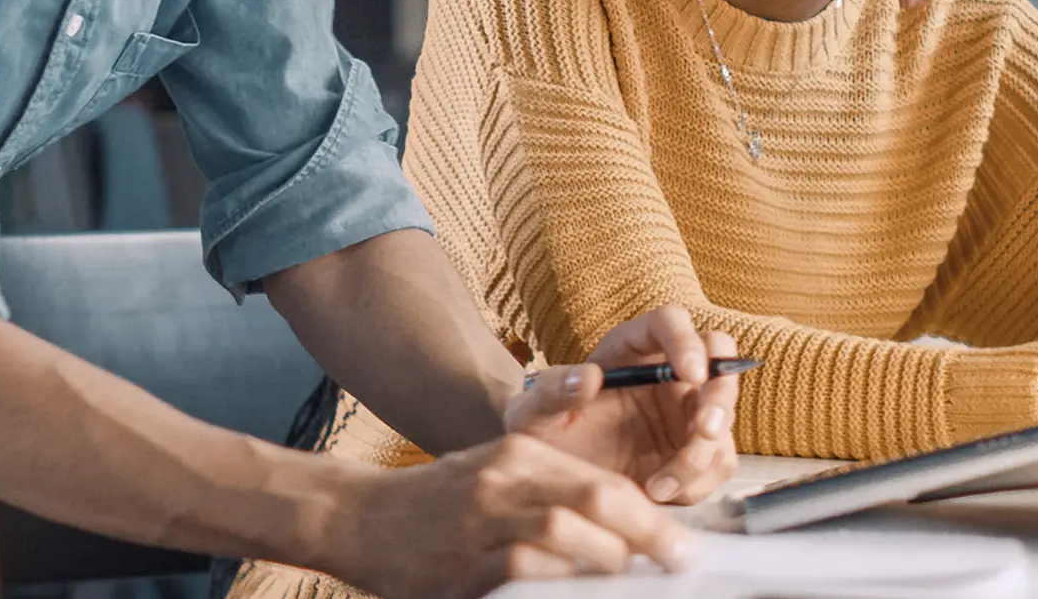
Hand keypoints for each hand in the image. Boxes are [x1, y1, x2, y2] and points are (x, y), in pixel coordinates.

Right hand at [327, 433, 694, 594]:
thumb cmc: (437, 501)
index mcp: (522, 454)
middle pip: (595, 502)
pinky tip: (574, 594)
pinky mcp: (459, 563)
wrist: (357, 515)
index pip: (604, 482)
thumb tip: (623, 535)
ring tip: (627, 581)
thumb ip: (554, 497)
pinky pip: (521, 571)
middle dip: (646, 536)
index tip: (681, 544)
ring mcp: (480, 519)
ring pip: (564, 535)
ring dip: (606, 562)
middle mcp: (506, 479)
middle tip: (674, 564)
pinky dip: (557, 586)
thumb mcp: (498, 477)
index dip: (650, 515)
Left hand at [501, 306, 738, 506]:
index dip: (687, 341)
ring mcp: (685, 413)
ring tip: (660, 484)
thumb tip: (589, 376)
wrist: (550, 492)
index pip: (670, 322)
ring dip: (704, 451)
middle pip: (719, 357)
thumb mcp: (531, 415)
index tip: (689, 372)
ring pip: (723, 416)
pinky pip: (718, 461)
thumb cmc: (542, 440)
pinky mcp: (694, 452)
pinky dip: (698, 481)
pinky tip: (660, 492)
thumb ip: (552, 391)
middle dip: (719, 392)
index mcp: (631, 349)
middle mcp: (667, 373)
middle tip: (703, 429)